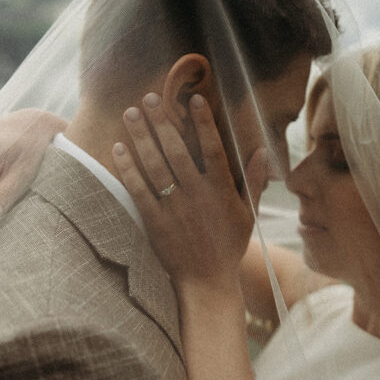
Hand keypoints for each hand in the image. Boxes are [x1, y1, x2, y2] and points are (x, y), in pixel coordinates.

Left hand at [113, 93, 268, 291]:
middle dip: (162, 122)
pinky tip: (118, 148)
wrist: (207, 281)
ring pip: (155, 165)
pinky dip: (127, 168)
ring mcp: (174, 207)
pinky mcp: (155, 221)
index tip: (194, 99)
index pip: (213, 149)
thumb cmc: (228, 246)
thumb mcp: (247, 213)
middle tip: (149, 98)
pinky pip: (139, 190)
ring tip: (130, 113)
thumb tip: (262, 151)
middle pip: (177, 150)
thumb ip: (252, 180)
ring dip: (141, 137)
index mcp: (221, 190)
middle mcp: (197, 195)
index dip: (204, 123)